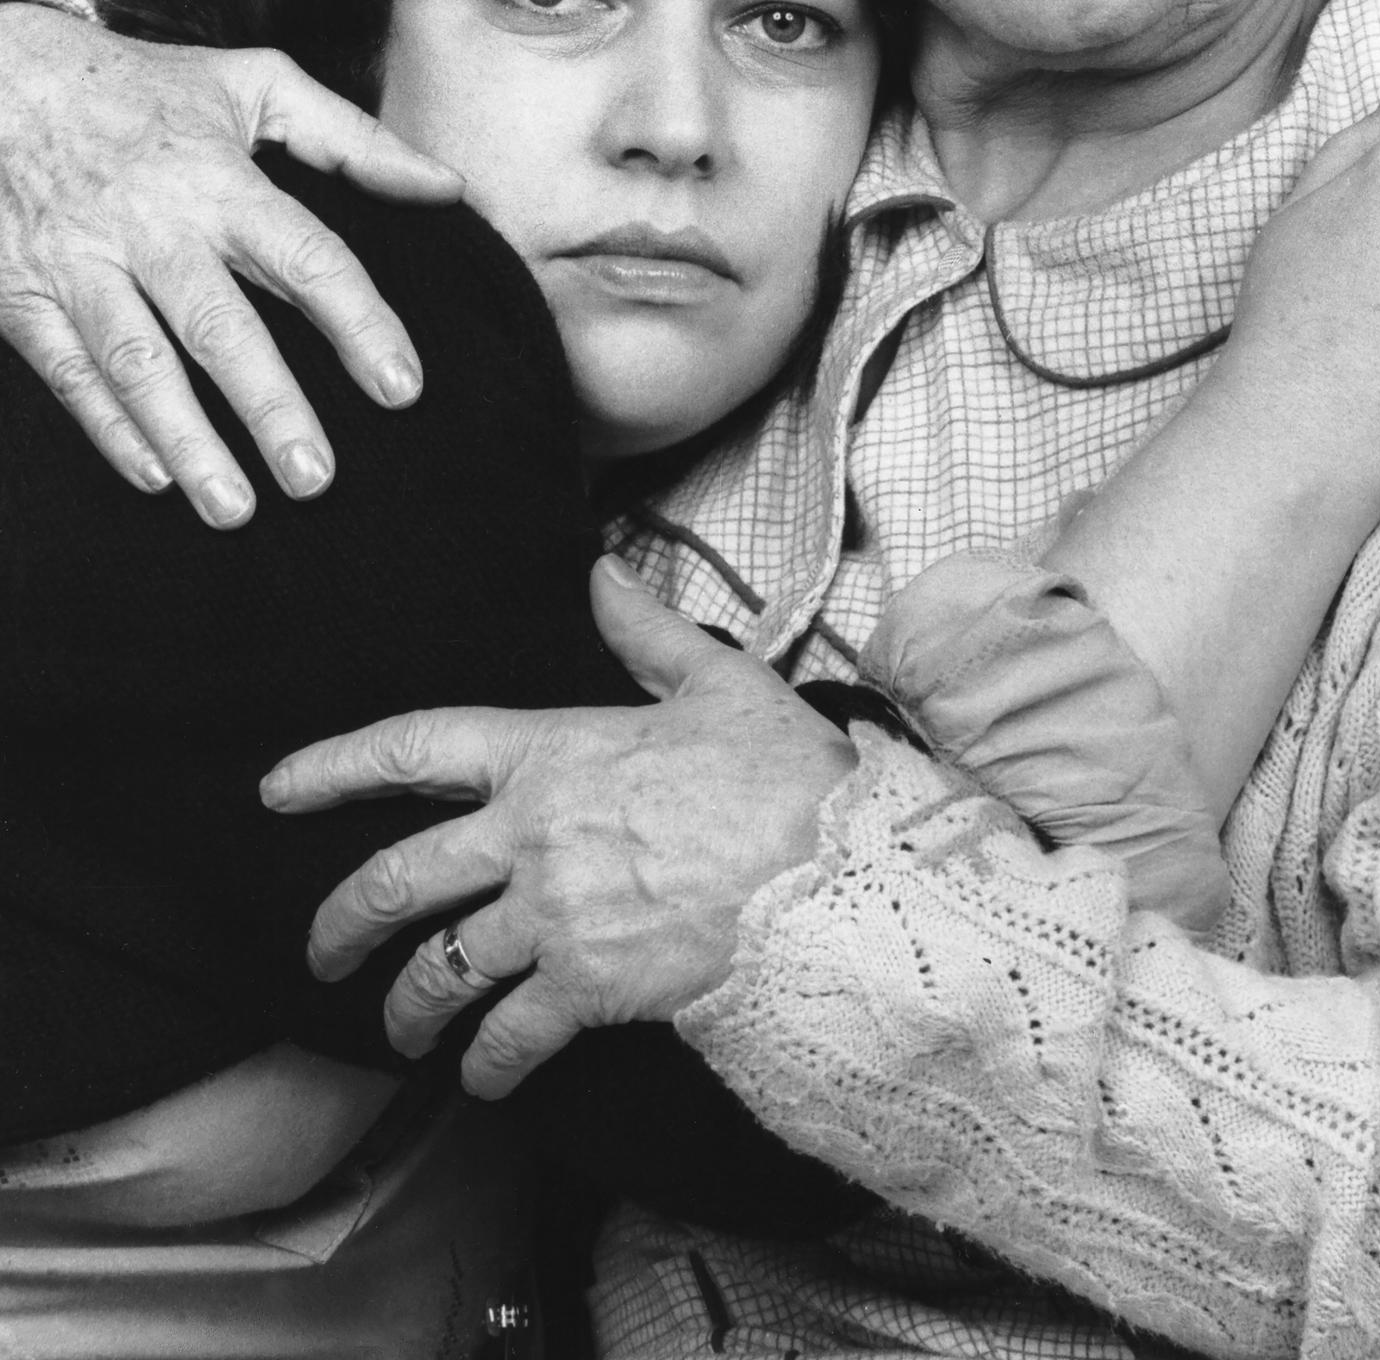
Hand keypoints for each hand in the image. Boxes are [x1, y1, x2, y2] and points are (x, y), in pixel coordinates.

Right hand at [0, 2, 460, 524]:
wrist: (3, 77)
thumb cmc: (146, 88)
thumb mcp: (258, 85)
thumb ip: (356, 140)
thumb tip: (448, 186)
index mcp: (221, 181)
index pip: (307, 258)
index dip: (359, 323)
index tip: (403, 388)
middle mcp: (155, 227)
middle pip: (220, 327)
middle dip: (270, 407)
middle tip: (317, 479)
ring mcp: (83, 264)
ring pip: (139, 364)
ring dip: (189, 439)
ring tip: (236, 508)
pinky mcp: (24, 295)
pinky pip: (69, 372)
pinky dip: (110, 427)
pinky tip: (156, 475)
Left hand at [260, 557, 856, 1097]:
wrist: (832, 875)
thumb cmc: (783, 776)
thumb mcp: (720, 682)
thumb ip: (647, 631)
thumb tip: (601, 572)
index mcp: (551, 752)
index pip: (415, 748)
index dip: (335, 765)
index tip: (278, 789)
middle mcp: (530, 836)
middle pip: (396, 880)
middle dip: (340, 921)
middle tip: (318, 951)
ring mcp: (552, 916)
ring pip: (440, 968)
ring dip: (407, 1007)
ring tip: (398, 1033)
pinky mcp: (586, 987)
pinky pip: (508, 1034)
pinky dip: (485, 1064)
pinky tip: (479, 1077)